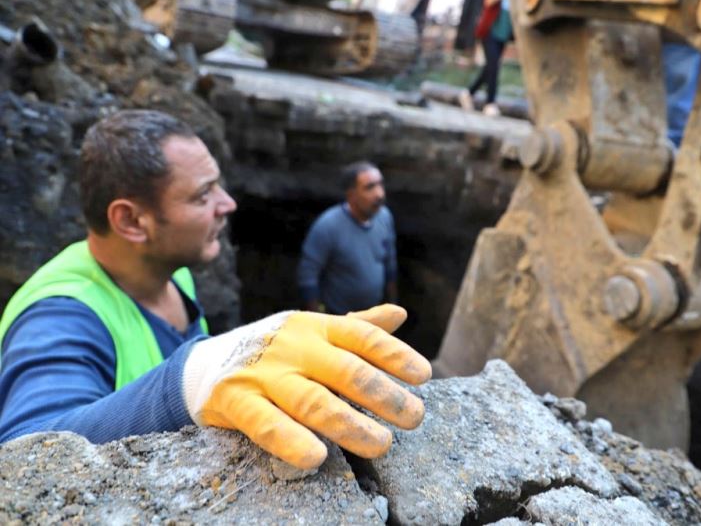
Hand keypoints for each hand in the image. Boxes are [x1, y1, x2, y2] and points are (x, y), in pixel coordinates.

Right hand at [182, 304, 430, 469]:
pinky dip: (292, 441)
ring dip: (352, 425)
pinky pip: (267, 424)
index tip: (424, 375)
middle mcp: (292, 346)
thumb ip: (356, 327)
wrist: (203, 364)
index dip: (395, 355)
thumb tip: (401, 314)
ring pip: (314, 402)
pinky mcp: (234, 401)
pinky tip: (317, 457)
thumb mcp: (312, 332)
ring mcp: (263, 373)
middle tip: (415, 417)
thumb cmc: (273, 350)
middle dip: (385, 395)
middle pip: (346, 371)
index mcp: (314, 326)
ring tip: (383, 444)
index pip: (361, 336)